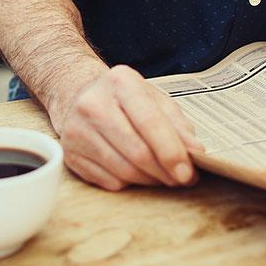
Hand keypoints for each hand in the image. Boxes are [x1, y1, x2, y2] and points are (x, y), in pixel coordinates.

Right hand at [54, 64, 203, 189]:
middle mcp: (94, 104)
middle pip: (137, 151)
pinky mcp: (70, 155)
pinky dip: (130, 183)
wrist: (79, 95)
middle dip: (164, 171)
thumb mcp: (154, 100)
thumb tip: (195, 152)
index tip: (188, 172)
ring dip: (150, 180)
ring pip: (124, 170)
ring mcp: (77, 130)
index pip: (151, 122)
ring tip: (163, 176)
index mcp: (121, 82)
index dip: (172, 152)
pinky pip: (109, 181)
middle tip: (181, 179)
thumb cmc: (123, 98)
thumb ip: (178, 125)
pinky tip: (138, 174)